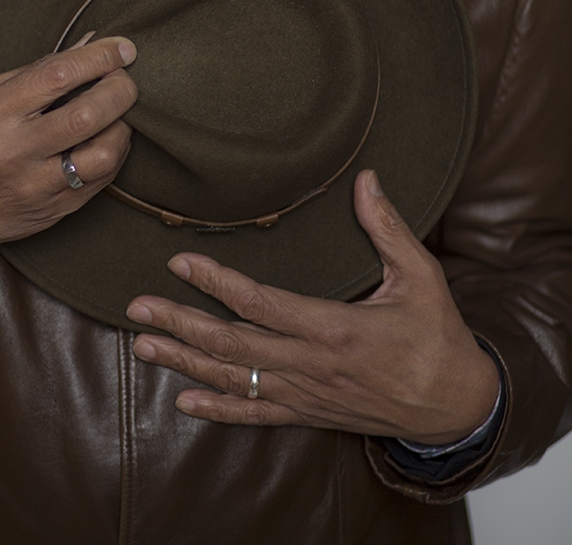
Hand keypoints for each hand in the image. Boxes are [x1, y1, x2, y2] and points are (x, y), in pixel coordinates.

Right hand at [0, 35, 136, 295]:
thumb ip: (36, 71)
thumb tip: (90, 44)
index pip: (58, 75)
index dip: (100, 56)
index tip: (122, 47)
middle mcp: (13, 152)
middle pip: (88, 114)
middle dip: (120, 88)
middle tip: (125, 76)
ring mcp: (35, 188)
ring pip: (104, 154)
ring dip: (123, 126)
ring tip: (117, 111)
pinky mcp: (54, 212)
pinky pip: (102, 180)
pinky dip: (113, 153)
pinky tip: (106, 137)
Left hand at [126, 169, 499, 443]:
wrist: (456, 406)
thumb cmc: (437, 335)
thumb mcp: (422, 276)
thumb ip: (388, 228)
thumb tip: (367, 178)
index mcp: (334, 328)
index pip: (261, 304)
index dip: (217, 283)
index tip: (179, 263)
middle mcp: (311, 365)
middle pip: (232, 345)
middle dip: (180, 324)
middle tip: (137, 307)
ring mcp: (306, 394)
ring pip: (234, 380)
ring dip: (184, 363)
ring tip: (142, 345)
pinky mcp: (309, 414)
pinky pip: (255, 415)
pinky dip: (217, 410)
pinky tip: (183, 402)